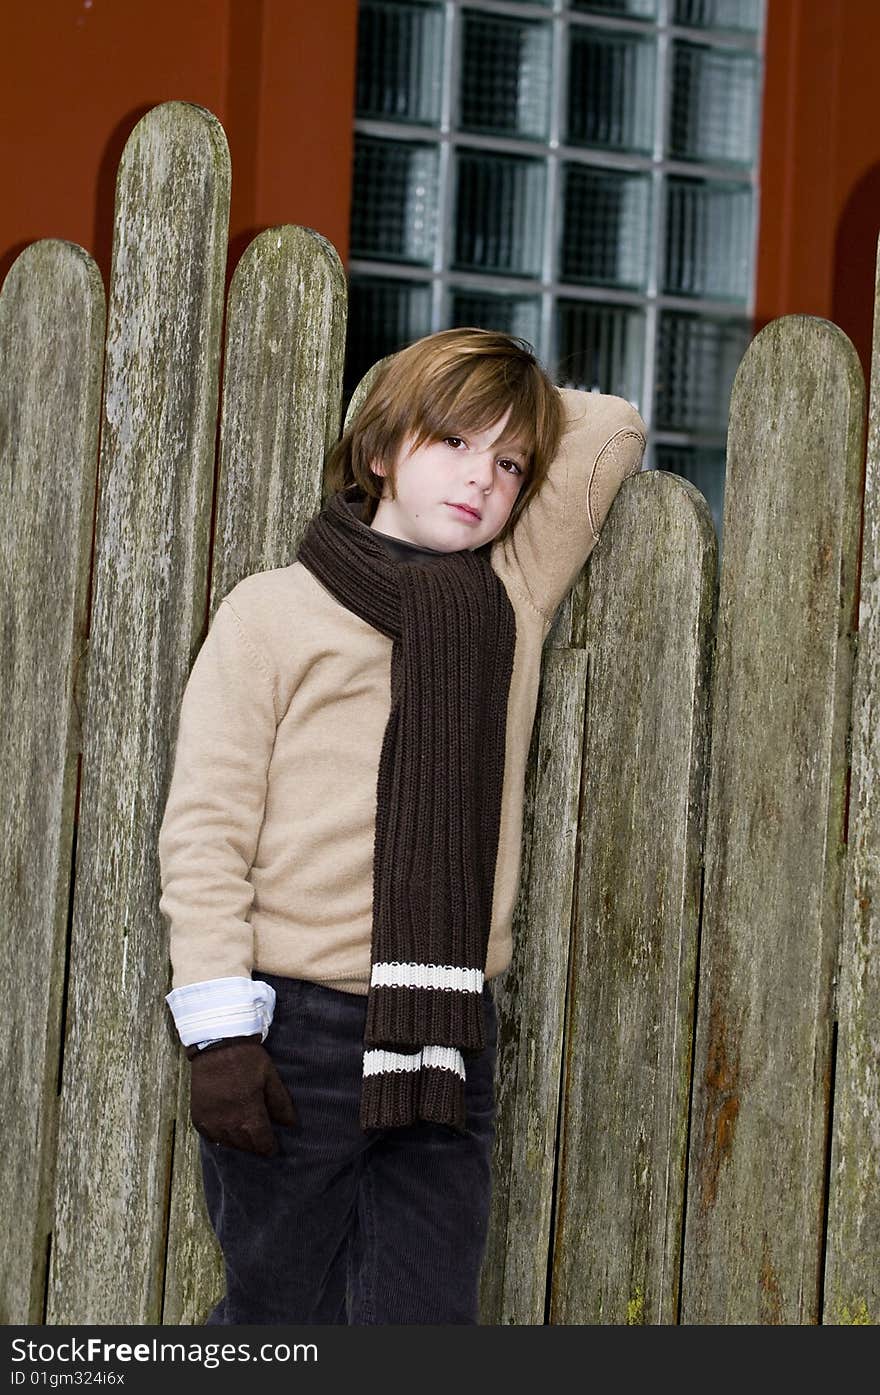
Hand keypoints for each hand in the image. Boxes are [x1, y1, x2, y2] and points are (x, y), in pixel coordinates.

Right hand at [186, 1034, 297, 1155]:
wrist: (216, 1044)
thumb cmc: (247, 1059)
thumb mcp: (270, 1078)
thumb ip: (280, 1104)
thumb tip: (290, 1124)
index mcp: (250, 1113)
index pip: (262, 1143)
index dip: (269, 1147)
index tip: (273, 1148)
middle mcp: (229, 1123)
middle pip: (245, 1146)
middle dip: (255, 1145)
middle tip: (260, 1141)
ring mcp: (211, 1121)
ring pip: (228, 1143)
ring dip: (238, 1142)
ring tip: (245, 1136)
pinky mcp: (198, 1116)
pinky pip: (210, 1137)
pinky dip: (220, 1136)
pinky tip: (227, 1129)